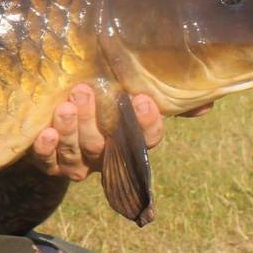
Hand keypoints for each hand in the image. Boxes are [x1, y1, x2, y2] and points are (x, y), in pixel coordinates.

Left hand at [28, 84, 212, 180]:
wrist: (57, 111)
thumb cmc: (103, 100)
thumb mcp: (129, 91)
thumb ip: (165, 96)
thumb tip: (206, 105)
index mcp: (127, 140)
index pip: (145, 139)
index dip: (146, 123)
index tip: (142, 100)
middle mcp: (103, 155)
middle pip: (101, 146)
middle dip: (93, 119)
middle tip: (85, 90)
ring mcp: (76, 161)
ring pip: (74, 153)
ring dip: (70, 130)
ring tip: (65, 106)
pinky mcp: (49, 161)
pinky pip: (48, 162)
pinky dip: (47, 149)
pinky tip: (45, 133)